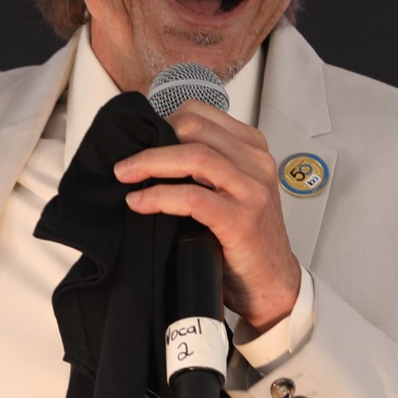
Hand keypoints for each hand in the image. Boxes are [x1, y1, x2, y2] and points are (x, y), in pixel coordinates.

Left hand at [115, 102, 301, 329]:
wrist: (271, 284)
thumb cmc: (244, 238)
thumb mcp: (229, 190)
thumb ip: (204, 167)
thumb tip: (149, 151)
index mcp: (252, 148)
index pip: (200, 113)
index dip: (163, 120)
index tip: (140, 139)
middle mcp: (257, 163)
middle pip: (193, 128)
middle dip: (151, 140)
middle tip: (125, 162)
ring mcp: (252, 191)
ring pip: (193, 156)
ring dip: (150, 163)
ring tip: (125, 176)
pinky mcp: (241, 220)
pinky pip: (193, 197)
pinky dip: (160, 196)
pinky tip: (140, 203)